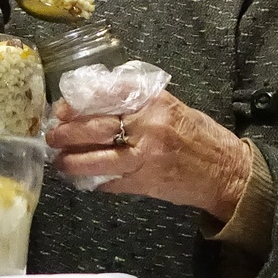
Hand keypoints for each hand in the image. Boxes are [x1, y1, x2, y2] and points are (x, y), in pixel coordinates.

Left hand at [46, 91, 251, 220]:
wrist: (224, 170)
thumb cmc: (197, 134)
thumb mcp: (170, 106)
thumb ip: (137, 102)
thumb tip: (93, 102)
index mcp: (155, 101)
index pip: (108, 94)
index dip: (81, 101)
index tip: (64, 107)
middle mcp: (149, 126)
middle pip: (97, 127)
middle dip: (69, 132)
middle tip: (53, 135)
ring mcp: (147, 156)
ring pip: (99, 159)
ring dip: (74, 160)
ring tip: (60, 161)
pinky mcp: (146, 182)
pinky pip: (112, 182)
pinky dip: (94, 181)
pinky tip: (82, 179)